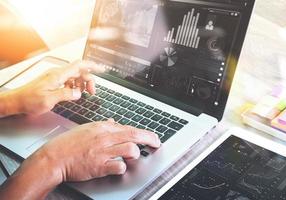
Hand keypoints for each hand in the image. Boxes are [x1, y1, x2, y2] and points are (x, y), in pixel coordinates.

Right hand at [0, 120, 160, 198]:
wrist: (55, 157)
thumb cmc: (69, 143)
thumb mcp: (87, 128)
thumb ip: (103, 126)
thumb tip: (114, 122)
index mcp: (103, 128)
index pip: (129, 128)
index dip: (144, 133)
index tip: (151, 137)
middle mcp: (105, 138)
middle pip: (134, 135)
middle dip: (149, 139)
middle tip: (156, 143)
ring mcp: (103, 152)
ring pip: (130, 149)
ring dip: (135, 154)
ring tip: (133, 156)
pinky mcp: (99, 166)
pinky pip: (119, 166)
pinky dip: (123, 168)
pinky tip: (120, 167)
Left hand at [14, 60, 101, 114]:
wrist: (17, 101)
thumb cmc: (29, 100)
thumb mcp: (50, 100)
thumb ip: (66, 95)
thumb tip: (78, 93)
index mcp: (58, 75)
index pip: (79, 65)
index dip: (92, 66)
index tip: (101, 69)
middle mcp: (57, 74)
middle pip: (79, 71)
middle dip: (89, 80)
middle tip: (92, 92)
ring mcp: (55, 77)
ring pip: (75, 76)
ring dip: (82, 84)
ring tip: (83, 94)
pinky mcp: (53, 81)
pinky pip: (68, 81)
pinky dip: (74, 86)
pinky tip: (73, 94)